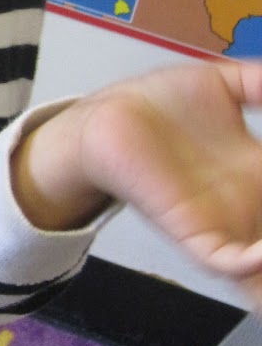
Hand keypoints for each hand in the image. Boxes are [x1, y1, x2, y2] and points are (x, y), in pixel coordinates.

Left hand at [11, 61, 261, 309]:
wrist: (101, 125)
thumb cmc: (163, 108)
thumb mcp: (224, 86)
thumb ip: (261, 81)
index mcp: (258, 175)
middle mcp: (244, 204)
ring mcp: (220, 222)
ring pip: (261, 259)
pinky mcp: (187, 231)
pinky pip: (227, 261)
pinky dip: (249, 264)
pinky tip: (259, 258)